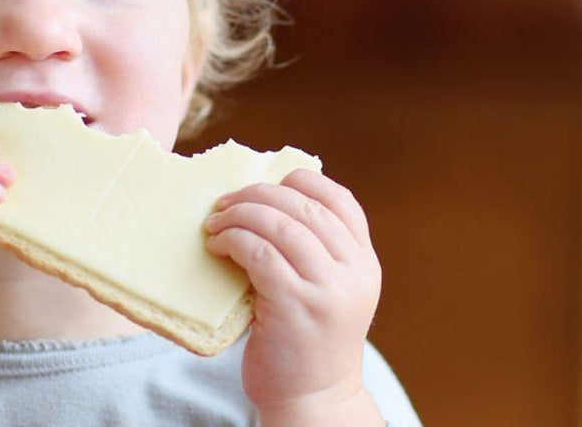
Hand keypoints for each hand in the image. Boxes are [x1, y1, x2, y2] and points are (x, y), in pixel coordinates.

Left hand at [203, 168, 381, 420]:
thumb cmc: (307, 342)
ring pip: (280, 224)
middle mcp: (354, 272)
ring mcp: (328, 289)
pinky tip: (218, 246)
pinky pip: (260, 254)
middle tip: (226, 202)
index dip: (302, 181)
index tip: (268, 185)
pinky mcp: (295, 306)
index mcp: (365, 263)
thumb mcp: (328, 292)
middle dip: (258, 194)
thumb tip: (265, 202)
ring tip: (215, 223)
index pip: (341, 201)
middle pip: (305, 206)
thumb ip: (316, 253)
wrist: (312, 399)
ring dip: (240, 214)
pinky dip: (234, 241)